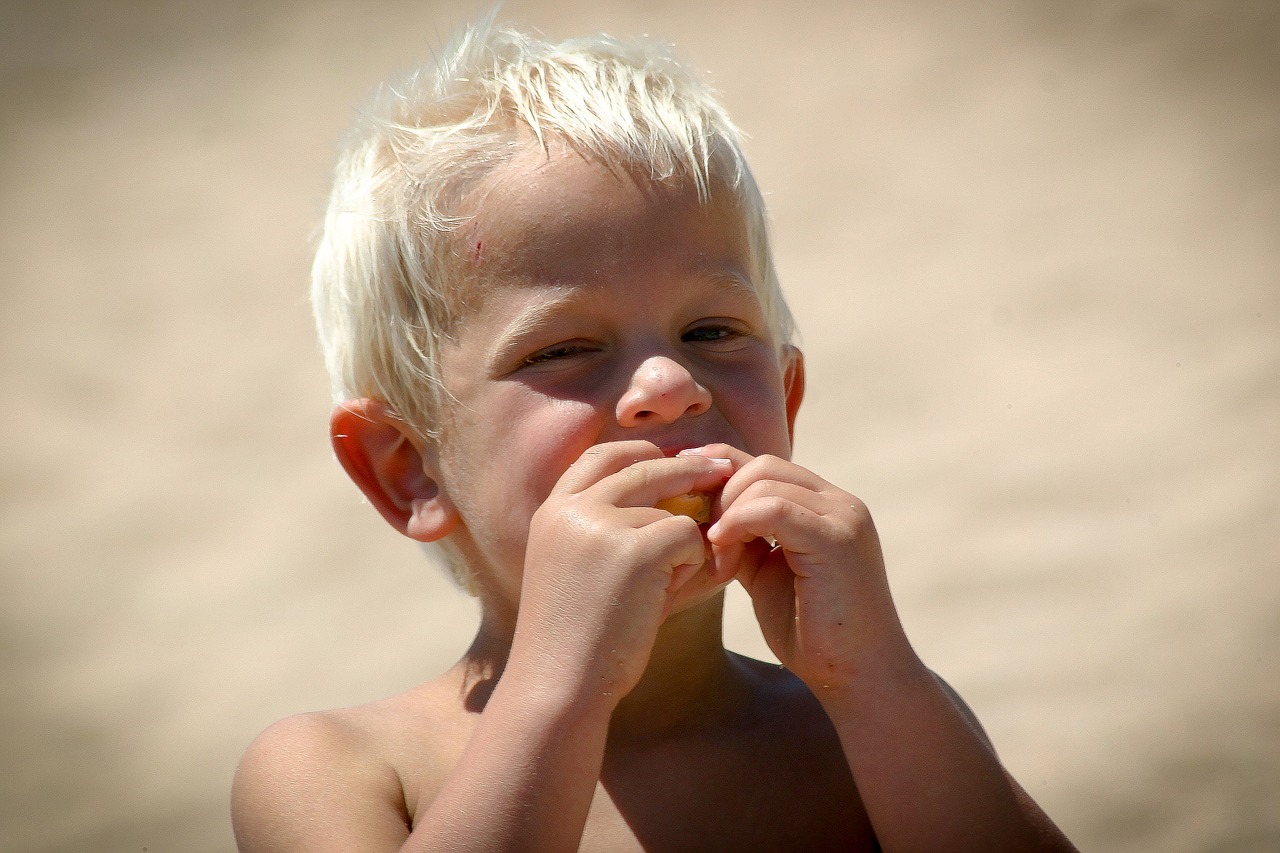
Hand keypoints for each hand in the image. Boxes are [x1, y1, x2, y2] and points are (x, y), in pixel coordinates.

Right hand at [511, 440, 734, 704]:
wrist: (559, 686)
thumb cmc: (580, 640)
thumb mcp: (587, 571)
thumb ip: (621, 531)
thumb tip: (684, 498)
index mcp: (552, 511)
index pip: (602, 456)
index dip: (643, 453)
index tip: (676, 459)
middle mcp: (572, 508)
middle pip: (642, 467)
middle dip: (688, 468)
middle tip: (724, 469)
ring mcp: (601, 524)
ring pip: (673, 510)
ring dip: (684, 544)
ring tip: (661, 590)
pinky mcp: (635, 549)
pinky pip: (688, 537)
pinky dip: (691, 565)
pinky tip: (665, 599)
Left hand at [691, 445, 914, 691]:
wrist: (856, 676)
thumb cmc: (811, 632)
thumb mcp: (766, 573)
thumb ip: (745, 539)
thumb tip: (706, 515)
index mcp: (825, 506)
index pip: (764, 464)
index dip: (719, 472)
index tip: (682, 494)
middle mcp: (838, 502)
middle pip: (761, 465)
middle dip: (720, 497)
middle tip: (705, 543)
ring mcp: (842, 517)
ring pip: (764, 480)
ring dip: (727, 516)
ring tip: (719, 561)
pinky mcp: (837, 539)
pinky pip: (774, 508)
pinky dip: (738, 524)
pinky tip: (724, 557)